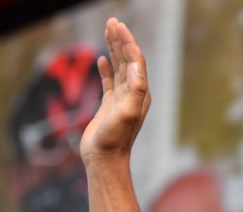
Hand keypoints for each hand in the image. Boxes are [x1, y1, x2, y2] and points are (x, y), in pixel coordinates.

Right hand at [80, 18, 151, 162]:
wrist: (105, 160)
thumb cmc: (115, 139)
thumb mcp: (128, 113)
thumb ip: (135, 89)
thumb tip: (135, 66)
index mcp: (140, 93)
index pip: (135, 60)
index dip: (127, 41)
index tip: (117, 25)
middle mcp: (133, 94)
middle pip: (128, 60)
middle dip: (120, 40)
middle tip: (111, 21)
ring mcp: (121, 100)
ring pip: (118, 68)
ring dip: (114, 49)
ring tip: (107, 32)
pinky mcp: (109, 106)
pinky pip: (109, 82)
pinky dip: (106, 68)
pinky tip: (102, 59)